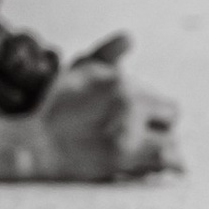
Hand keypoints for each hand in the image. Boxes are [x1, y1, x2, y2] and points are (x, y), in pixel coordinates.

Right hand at [22, 35, 179, 180]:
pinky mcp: (123, 154)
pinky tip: (169, 170)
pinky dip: (171, 165)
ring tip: (151, 157)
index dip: (155, 113)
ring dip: (165, 149)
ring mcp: (127, 128)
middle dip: (162, 128)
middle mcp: (128, 100)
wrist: (36, 144)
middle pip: (171, 116)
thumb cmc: (55, 109)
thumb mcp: (78, 73)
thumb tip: (129, 37)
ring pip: (171, 140)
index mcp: (120, 81)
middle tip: (147, 139)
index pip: (161, 100)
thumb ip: (106, 54)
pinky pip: (165, 159)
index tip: (144, 123)